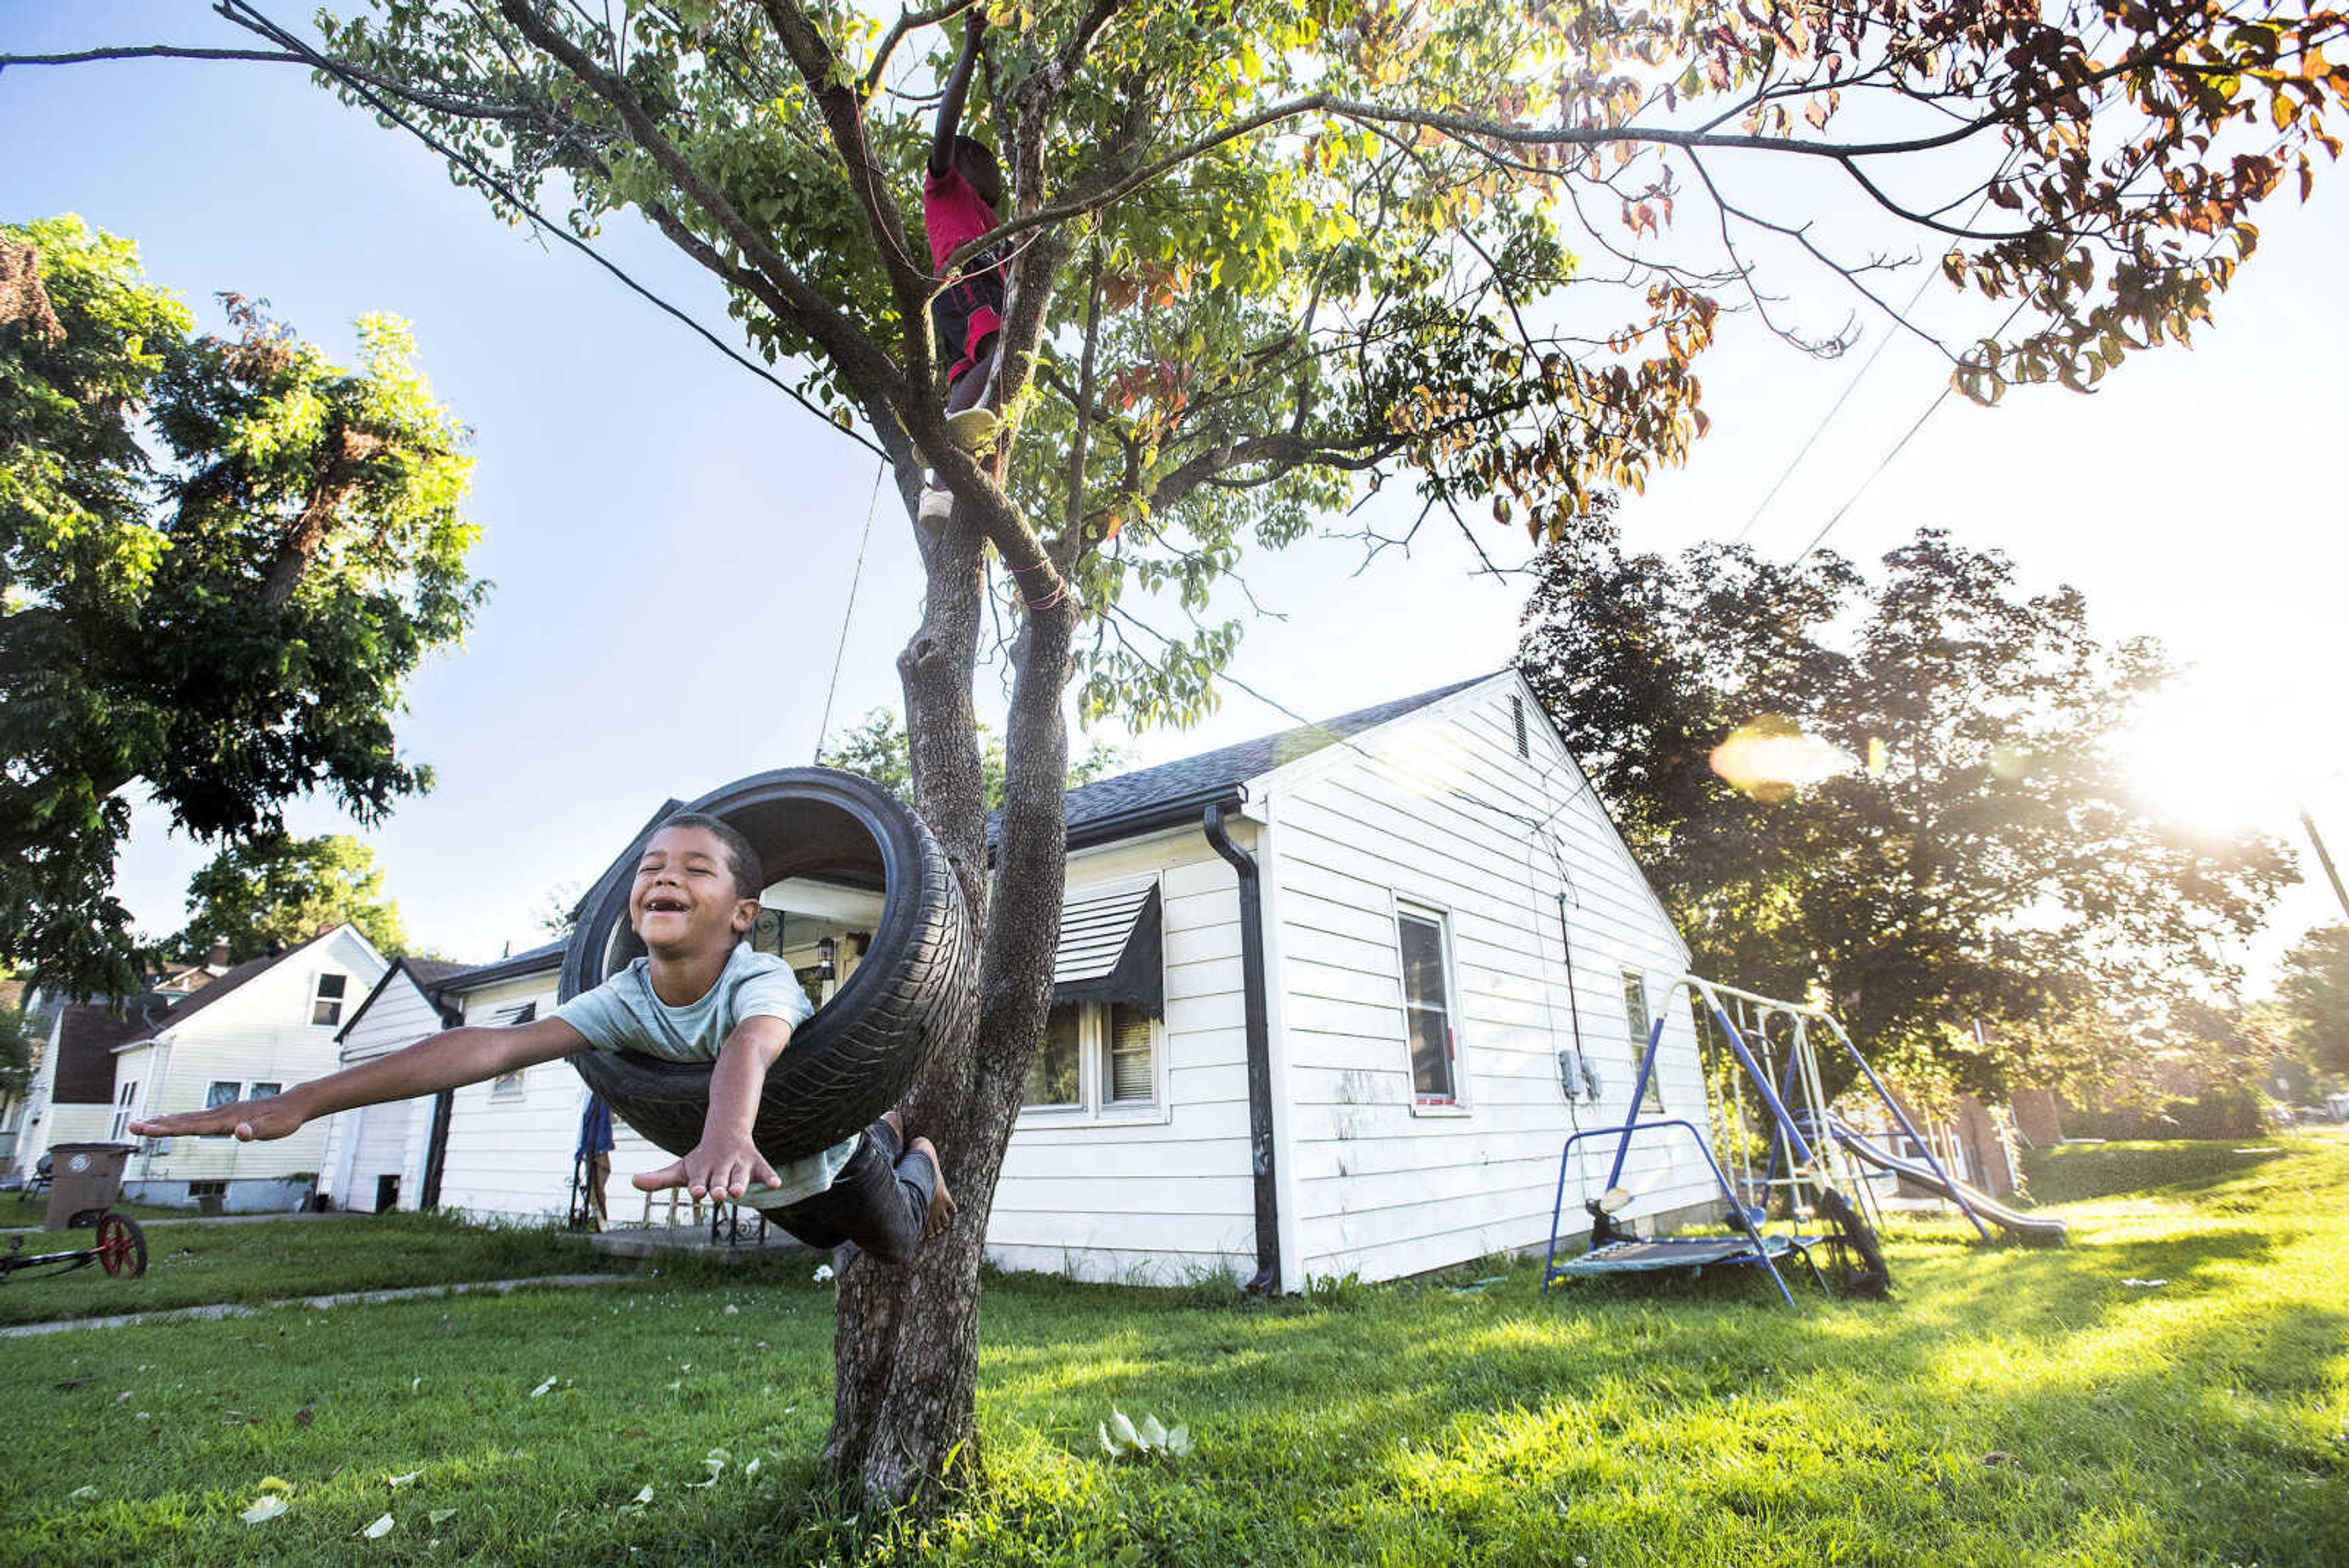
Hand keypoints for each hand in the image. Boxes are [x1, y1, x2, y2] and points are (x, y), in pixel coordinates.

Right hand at [130, 1095, 307, 1142]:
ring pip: (187, 1118)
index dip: (169, 1129)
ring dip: (163, 1121)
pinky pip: (196, 1118)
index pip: (193, 1126)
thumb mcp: (273, 1129)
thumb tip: (240, 1133)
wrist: (293, 1104)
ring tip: (141, 1123)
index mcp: (227, 1120)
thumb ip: (256, 1132)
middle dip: (157, 1125)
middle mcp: (220, 1114)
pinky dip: (178, 1119)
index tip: (147, 1129)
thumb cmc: (284, 1120)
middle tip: (132, 1126)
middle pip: (183, 1120)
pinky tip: (168, 1119)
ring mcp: (221, 1113)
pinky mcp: (225, 1115)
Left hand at [630, 1136, 778, 1200]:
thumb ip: (659, 1179)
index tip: (697, 1191)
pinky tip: (776, 1184)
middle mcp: (720, 1166)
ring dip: (741, 1183)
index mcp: (702, 1169)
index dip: (698, 1185)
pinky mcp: (755, 1163)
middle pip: (720, 1178)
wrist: (726, 1129)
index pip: (699, 1179)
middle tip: (718, 1194)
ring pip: (740, 1175)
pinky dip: (770, 1176)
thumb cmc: (700, 1159)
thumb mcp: (681, 1169)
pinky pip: (765, 1170)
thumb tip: (631, 1181)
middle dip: (719, 1186)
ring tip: (739, 1191)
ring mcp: (739, 1164)